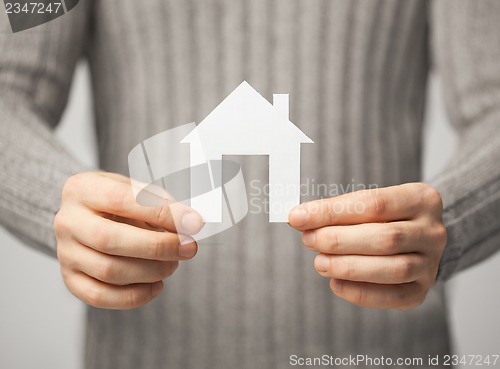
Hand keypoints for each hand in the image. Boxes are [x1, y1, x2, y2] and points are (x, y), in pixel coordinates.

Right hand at [54, 172, 202, 309]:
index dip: (161, 213)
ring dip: (151, 271)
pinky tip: (157, 285)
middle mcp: (68, 221)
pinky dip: (135, 295)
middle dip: (158, 247)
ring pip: (108, 271)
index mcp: (82, 189)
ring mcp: (66, 253)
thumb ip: (160, 202)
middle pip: (110, 240)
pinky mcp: (70, 279)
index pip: (122, 200)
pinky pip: (100, 296)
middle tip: (189, 248)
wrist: (88, 215)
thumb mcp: (136, 188)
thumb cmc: (118, 201)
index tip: (194, 223)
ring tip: (173, 263)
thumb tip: (190, 223)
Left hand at [289, 183, 446, 310]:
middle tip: (309, 240)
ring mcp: (431, 263)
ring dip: (349, 267)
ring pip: (393, 268)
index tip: (298, 217)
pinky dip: (361, 293)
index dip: (332, 212)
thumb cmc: (383, 218)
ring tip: (319, 262)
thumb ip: (338, 211)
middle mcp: (433, 231)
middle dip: (339, 240)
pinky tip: (335, 284)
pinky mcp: (422, 290)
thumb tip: (300, 218)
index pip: (373, 203)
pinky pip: (394, 296)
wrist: (415, 238)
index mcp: (421, 199)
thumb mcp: (367, 204)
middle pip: (385, 238)